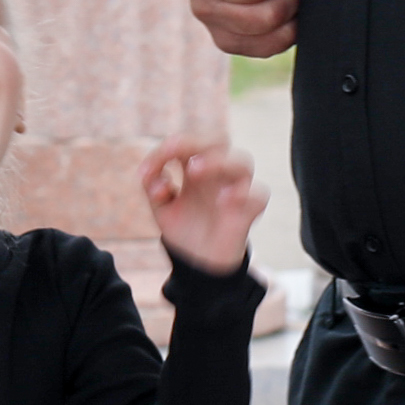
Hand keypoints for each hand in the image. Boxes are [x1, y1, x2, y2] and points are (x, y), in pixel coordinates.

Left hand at [139, 140, 268, 278]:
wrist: (199, 264)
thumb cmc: (183, 229)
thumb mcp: (161, 208)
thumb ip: (152, 188)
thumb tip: (155, 180)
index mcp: (195, 168)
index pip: (187, 143)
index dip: (168, 149)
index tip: (146, 172)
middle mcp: (218, 174)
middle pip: (219, 140)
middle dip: (196, 143)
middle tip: (177, 156)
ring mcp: (236, 189)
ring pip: (243, 161)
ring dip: (218, 162)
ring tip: (193, 172)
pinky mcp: (249, 211)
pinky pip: (258, 194)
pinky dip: (243, 193)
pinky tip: (223, 201)